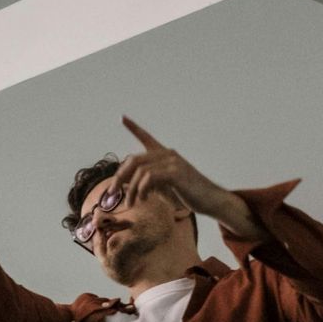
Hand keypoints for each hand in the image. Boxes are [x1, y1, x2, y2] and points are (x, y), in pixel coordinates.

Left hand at [113, 117, 260, 239]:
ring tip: (132, 203)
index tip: (122, 118)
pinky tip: (145, 199)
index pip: (147, 138)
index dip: (134, 128)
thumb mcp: (164, 187)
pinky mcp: (176, 172)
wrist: (210, 200)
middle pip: (133, 160)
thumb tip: (129, 184)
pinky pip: (150, 177)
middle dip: (119, 178)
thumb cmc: (189, 195)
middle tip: (112, 193)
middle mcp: (167, 154)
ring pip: (140, 171)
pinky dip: (142, 189)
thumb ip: (148, 182)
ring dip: (131, 190)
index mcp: (165, 155)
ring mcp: (172, 161)